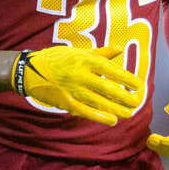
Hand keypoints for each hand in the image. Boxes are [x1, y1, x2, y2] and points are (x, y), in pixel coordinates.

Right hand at [11, 46, 143, 125]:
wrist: (30, 71)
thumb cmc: (56, 59)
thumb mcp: (78, 51)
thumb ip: (100, 53)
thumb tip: (119, 49)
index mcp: (85, 60)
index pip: (111, 70)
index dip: (126, 79)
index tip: (138, 85)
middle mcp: (80, 74)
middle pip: (107, 88)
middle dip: (124, 97)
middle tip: (137, 102)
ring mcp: (73, 90)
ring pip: (99, 101)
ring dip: (116, 109)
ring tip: (129, 114)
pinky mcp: (66, 102)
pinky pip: (85, 111)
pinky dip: (99, 116)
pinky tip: (111, 120)